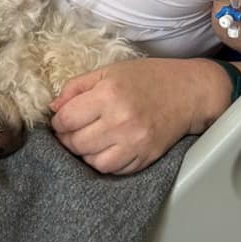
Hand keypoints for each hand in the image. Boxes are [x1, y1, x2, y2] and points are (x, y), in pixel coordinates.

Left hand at [49, 58, 229, 175]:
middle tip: (72, 131)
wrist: (188, 92)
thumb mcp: (108, 71)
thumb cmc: (147, 78)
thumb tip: (53, 108)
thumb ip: (76, 87)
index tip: (62, 120)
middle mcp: (120, 121)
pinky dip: (104, 163)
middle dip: (67, 138)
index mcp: (108, 94)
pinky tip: (106, 149)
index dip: (58, 121)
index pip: (66, 119)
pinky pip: (114, 170)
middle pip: (76, 143)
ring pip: (92, 161)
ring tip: (89, 141)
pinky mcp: (145, 158)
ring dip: (84, 153)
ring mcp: (134, 143)